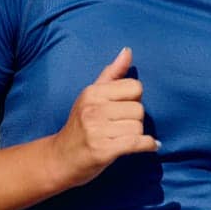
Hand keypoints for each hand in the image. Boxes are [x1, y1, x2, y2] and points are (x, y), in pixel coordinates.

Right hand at [51, 47, 159, 185]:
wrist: (60, 159)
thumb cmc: (80, 126)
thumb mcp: (91, 97)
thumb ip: (111, 74)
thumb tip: (128, 51)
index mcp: (92, 93)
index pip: (134, 87)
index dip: (134, 99)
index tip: (123, 109)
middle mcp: (93, 109)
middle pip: (139, 109)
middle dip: (135, 120)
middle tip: (122, 127)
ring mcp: (96, 130)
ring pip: (138, 127)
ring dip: (137, 135)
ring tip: (124, 138)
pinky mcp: (102, 150)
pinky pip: (136, 143)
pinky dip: (147, 145)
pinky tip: (150, 146)